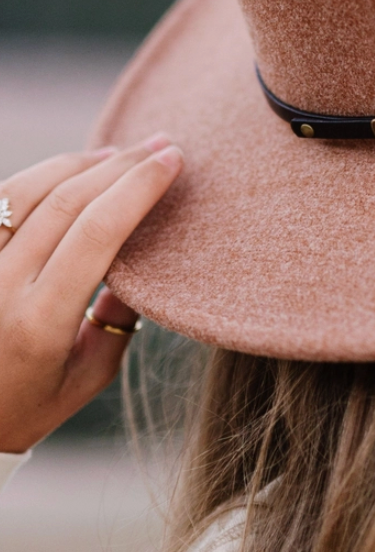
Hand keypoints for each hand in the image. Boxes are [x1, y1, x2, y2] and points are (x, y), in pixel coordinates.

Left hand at [0, 136, 182, 452]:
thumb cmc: (25, 405)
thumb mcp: (87, 377)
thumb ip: (119, 320)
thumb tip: (143, 260)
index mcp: (40, 322)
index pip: (96, 232)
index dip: (138, 188)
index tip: (172, 162)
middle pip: (65, 201)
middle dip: (120, 164)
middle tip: (159, 146)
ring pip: (25, 190)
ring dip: (77, 162)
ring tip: (118, 153)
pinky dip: (38, 176)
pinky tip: (69, 170)